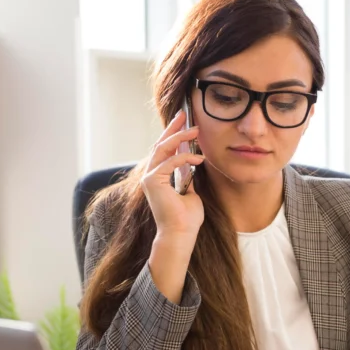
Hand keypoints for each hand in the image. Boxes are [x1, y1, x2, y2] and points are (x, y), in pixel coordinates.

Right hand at [141, 108, 205, 241]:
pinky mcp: (154, 181)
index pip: (164, 150)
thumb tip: (192, 164)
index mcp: (158, 177)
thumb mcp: (190, 192)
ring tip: (195, 131)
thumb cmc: (186, 218)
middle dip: (173, 128)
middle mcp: (151, 175)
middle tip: (184, 115)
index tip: (183, 122)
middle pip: (160, 144)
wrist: (181, 234)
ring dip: (180, 137)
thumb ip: (188, 178)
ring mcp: (150, 177)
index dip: (173, 134)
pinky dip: (185, 158)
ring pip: (163, 149)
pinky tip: (198, 158)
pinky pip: (170, 162)